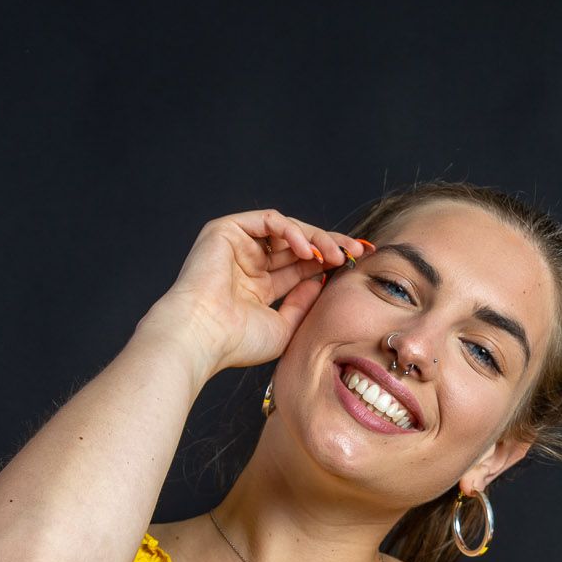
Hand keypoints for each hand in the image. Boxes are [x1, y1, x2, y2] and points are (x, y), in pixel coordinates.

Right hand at [148, 209, 369, 375]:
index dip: (329, 262)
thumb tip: (322, 280)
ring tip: (336, 255)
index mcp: (258, 287)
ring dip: (316, 239)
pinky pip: (268, 220)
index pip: (300, 266)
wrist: (202, 337)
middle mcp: (248, 264)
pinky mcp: (226, 230)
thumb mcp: (284, 327)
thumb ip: (304, 303)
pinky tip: (307, 251)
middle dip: (330, 245)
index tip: (359, 263)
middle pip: (297, 245)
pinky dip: (292, 231)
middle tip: (358, 251)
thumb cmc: (236, 341)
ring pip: (286, 230)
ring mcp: (237, 246)